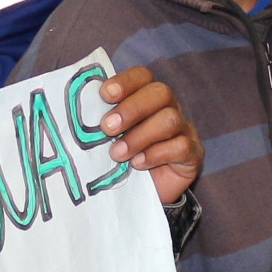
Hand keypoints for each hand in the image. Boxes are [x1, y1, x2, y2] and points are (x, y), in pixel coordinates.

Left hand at [96, 65, 201, 205]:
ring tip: (117, 154)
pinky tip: (138, 164)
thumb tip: (79, 112)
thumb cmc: (121, 159)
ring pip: (170, 120)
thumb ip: (101, 121)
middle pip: (160, 93)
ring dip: (139, 136)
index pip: (142, 76)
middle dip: (131, 109)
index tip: (104, 95)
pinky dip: (155, 154)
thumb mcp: (108, 138)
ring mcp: (184, 129)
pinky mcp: (193, 153)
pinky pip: (180, 147)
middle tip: (107, 128)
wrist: (141, 195)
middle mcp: (169, 107)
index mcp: (146, 96)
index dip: (125, 82)